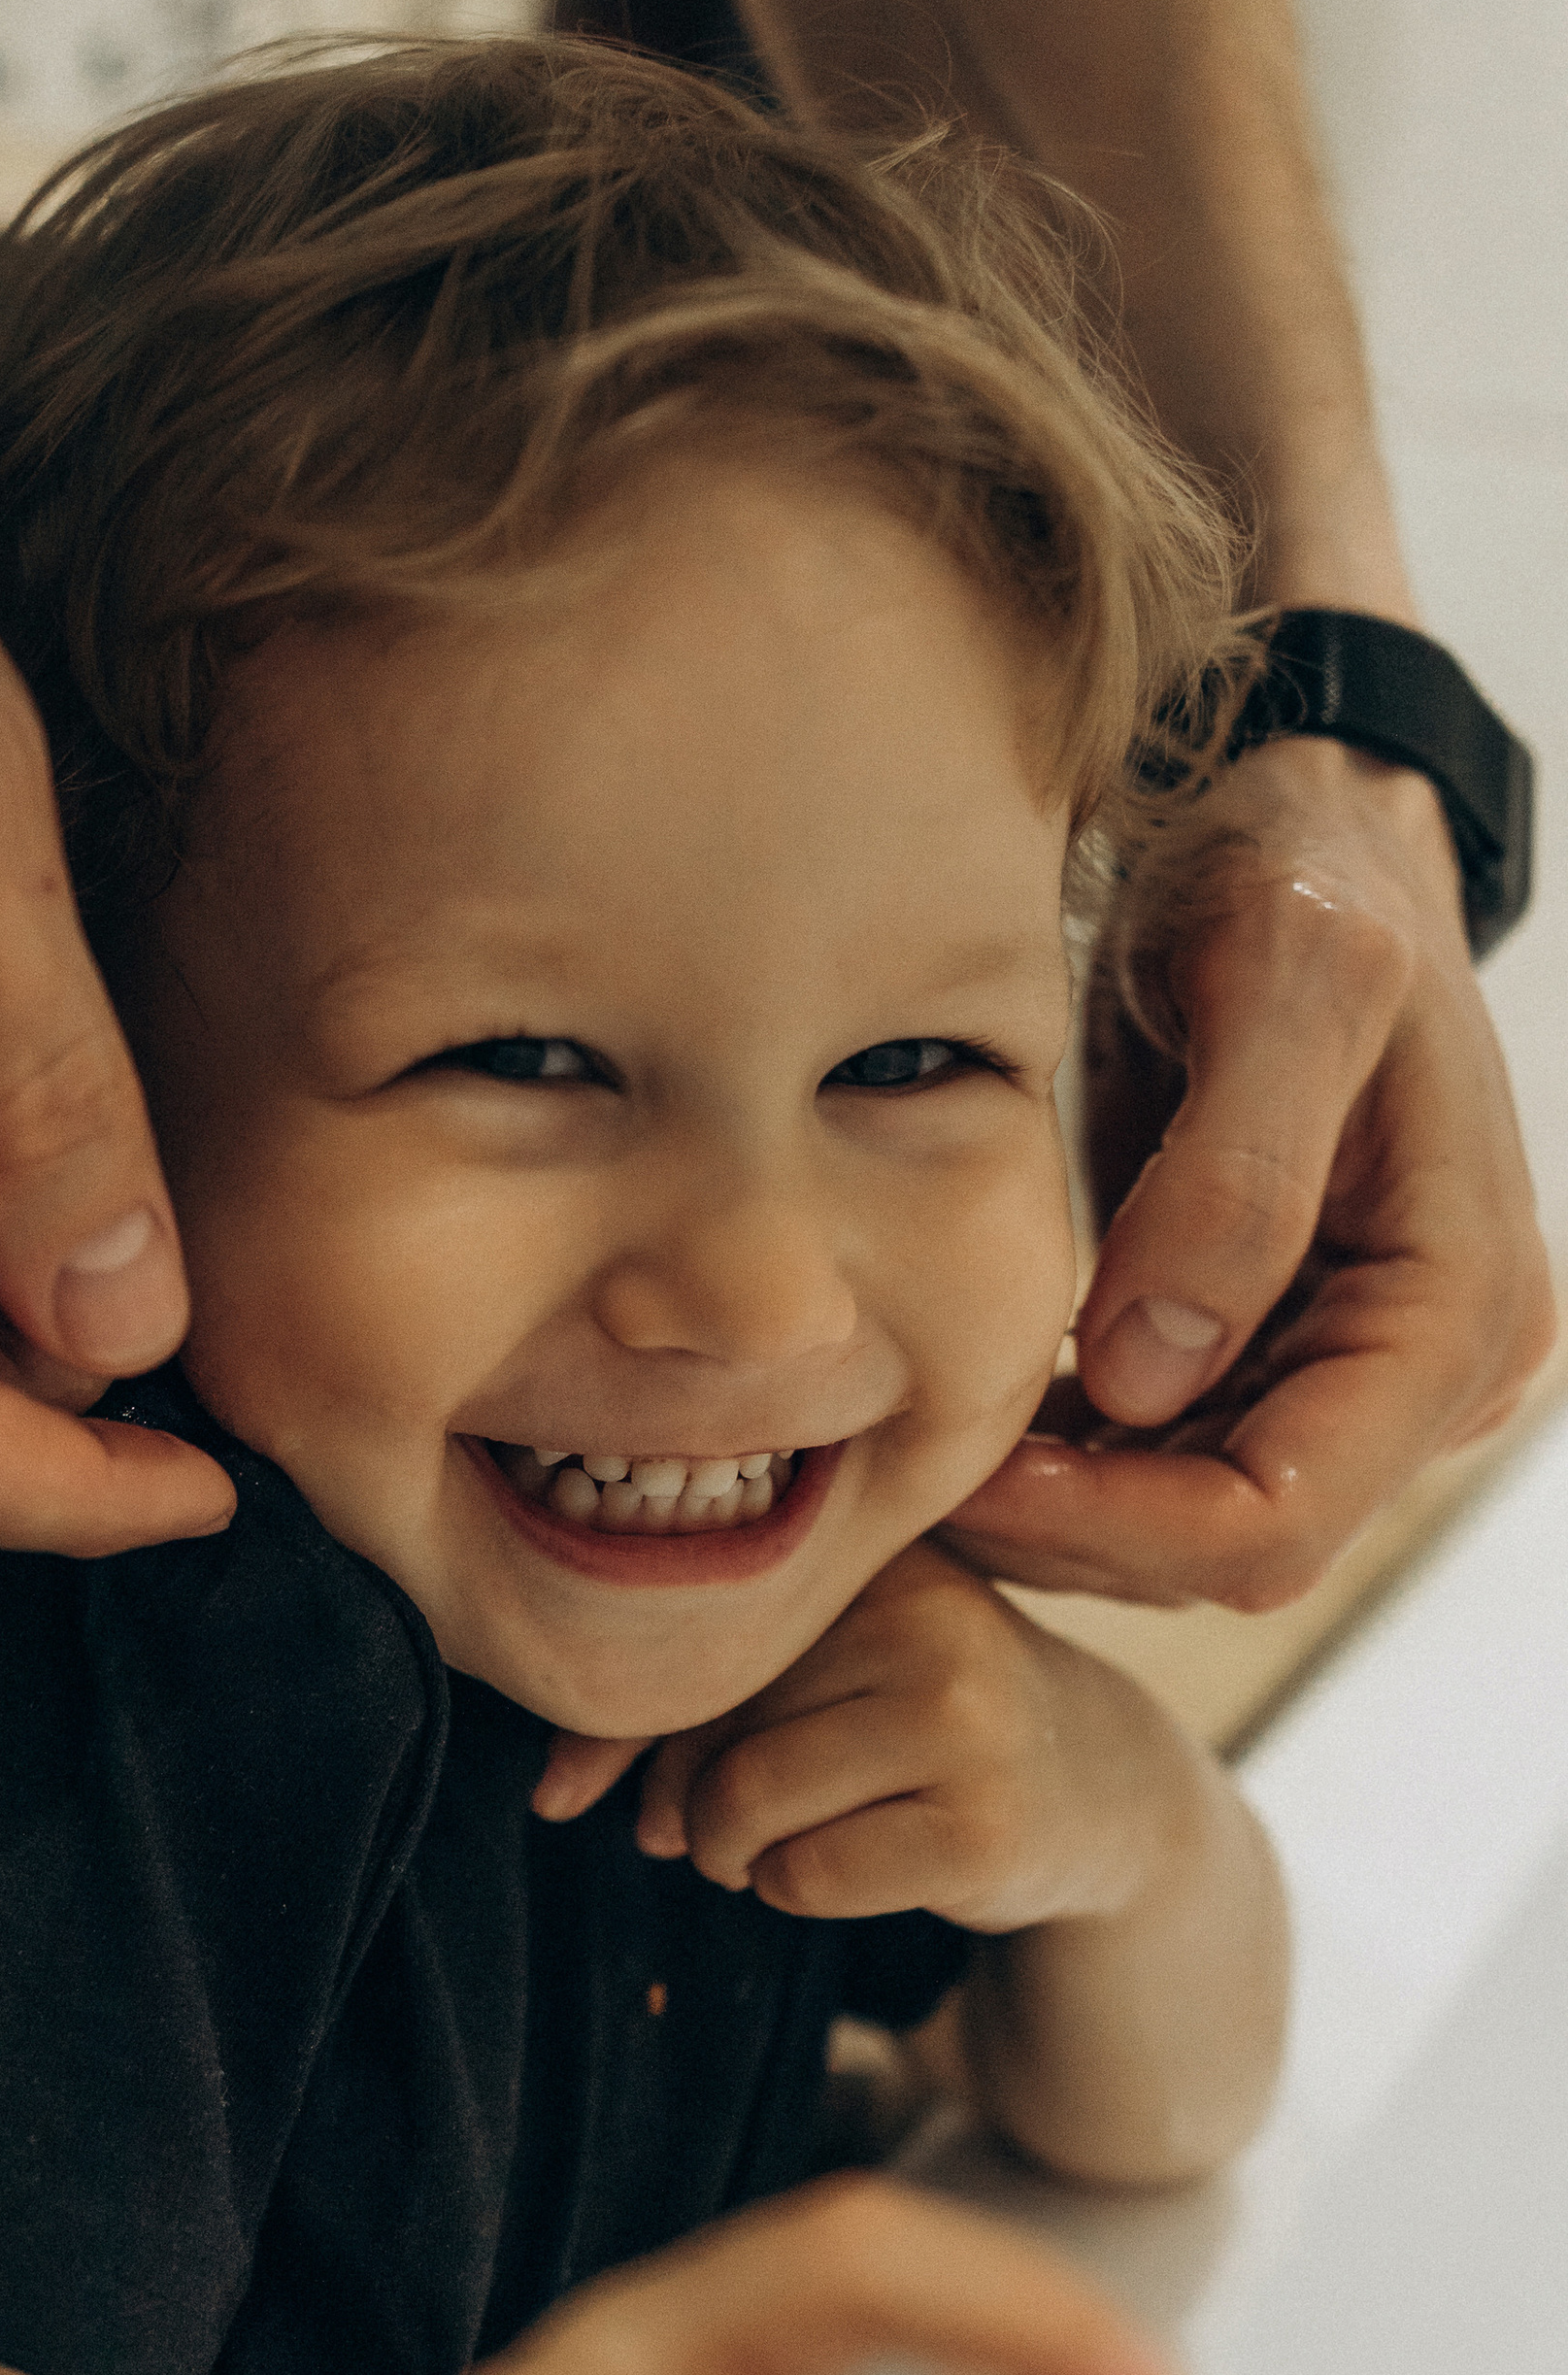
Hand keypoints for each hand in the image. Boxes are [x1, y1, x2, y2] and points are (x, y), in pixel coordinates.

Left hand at [536, 1542, 1170, 1933]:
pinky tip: (847, 1866)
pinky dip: (796, 1889)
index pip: (694, 1635)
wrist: (1099, 1785)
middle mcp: (921, 1613)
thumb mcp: (820, 1670)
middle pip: (710, 1727)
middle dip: (686, 1806)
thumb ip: (685, 1708)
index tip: (568, 1791)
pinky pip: (807, 1875)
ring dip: (735, 1855)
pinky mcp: (982, 1825)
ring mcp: (962, 1717)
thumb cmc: (917, 1718)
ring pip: (748, 1805)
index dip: (614, 1727)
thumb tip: (555, 1794)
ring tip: (776, 1845)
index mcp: (869, 1552)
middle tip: (712, 1829)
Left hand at [948, 740, 1551, 1609]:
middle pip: (1231, 1549)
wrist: (1308, 825)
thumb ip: (1231, 1177)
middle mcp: (1437, 1365)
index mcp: (1457, 1303)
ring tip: (931, 1434)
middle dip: (1073, 1532)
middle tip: (916, 1470)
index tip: (970, 1475)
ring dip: (1064, 1509)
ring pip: (1193, 1525)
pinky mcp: (1292, 1341)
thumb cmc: (1303, 871)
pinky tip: (985, 1402)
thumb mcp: (1282, 974)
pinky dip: (1077, 1459)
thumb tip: (1147, 1384)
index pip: (1278, 1516)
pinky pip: (1175, 1458)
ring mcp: (1365, 1362)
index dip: (1111, 1527)